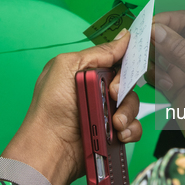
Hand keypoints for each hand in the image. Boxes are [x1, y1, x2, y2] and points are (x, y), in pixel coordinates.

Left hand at [1, 29, 141, 184]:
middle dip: (123, 89)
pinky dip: (131, 130)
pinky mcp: (112, 133)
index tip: (129, 66)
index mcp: (86, 71)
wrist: (50, 148)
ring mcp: (105, 113)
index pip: (116, 60)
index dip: (126, 62)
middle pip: (127, 82)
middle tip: (111, 96)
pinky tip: (120, 134)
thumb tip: (124, 37)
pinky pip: (133, 127)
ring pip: (132, 105)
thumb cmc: (51, 106)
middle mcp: (97, 91)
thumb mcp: (68, 66)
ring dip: (127, 112)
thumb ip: (99, 52)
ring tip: (115, 123)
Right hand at [146, 11, 184, 168]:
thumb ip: (182, 53)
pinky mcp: (178, 86)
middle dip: (155, 42)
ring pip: (162, 54)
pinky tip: (162, 86)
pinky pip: (158, 73)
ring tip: (157, 74)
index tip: (146, 26)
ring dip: (153, 61)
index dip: (167, 21)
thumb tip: (157, 30)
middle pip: (172, 35)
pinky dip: (153, 76)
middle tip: (139, 47)